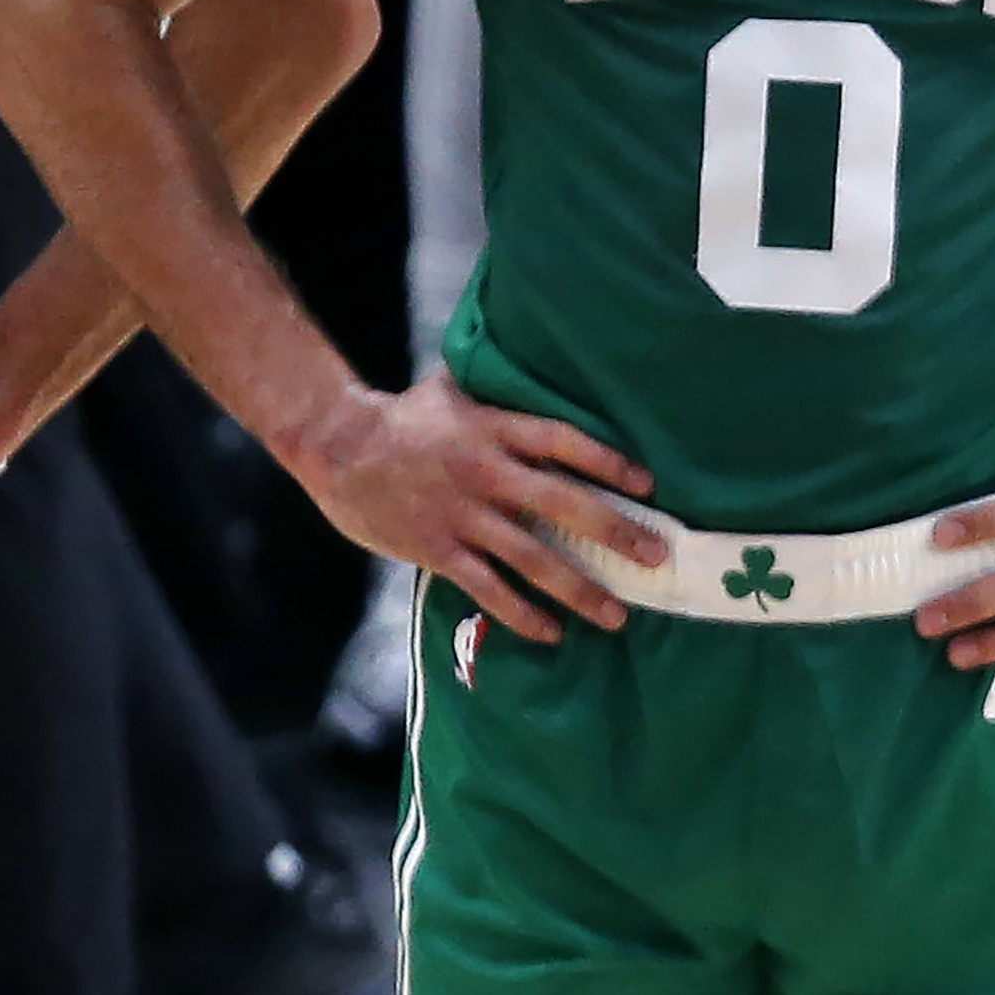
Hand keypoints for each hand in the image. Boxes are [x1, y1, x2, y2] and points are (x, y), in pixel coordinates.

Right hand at [281, 366, 664, 641]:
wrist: (337, 446)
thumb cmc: (404, 418)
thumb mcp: (455, 390)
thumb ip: (499, 389)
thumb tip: (543, 362)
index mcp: (494, 428)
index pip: (562, 441)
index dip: (608, 461)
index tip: (649, 485)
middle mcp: (485, 470)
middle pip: (562, 503)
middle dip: (615, 531)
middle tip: (657, 556)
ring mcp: (462, 513)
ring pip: (532, 557)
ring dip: (578, 589)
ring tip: (616, 616)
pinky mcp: (436, 548)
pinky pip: (487, 587)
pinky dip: (522, 613)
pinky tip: (551, 632)